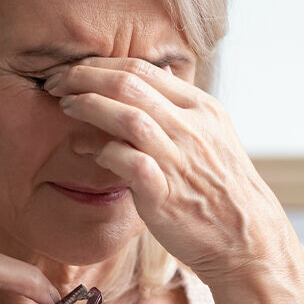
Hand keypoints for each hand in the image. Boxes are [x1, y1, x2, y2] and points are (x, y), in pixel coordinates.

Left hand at [44, 57, 287, 285]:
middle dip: (85, 78)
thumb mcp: (212, 134)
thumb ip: (180, 105)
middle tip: (56, 83)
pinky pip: (130, 163)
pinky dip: (104, 152)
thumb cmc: (221, 187)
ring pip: (128, 118)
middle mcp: (191, 128)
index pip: (142, 68)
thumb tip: (158, 71)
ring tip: (65, 106)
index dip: (100, 65)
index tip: (73, 70)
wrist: (246, 238)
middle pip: (129, 84)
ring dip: (90, 107)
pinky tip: (86, 151)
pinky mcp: (166, 194)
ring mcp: (179, 160)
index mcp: (201, 107)